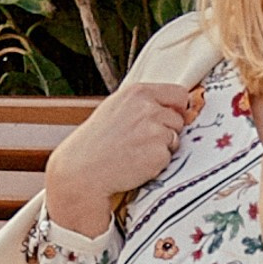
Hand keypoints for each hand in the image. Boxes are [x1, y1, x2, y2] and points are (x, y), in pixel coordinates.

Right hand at [42, 77, 203, 235]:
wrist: (82, 170)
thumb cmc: (96, 142)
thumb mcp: (116, 108)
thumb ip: (143, 103)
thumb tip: (172, 106)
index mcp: (138, 93)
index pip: (179, 94)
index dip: (177, 108)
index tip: (170, 117)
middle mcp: (148, 108)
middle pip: (179, 118)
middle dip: (167, 130)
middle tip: (140, 140)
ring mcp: (154, 131)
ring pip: (175, 139)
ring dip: (162, 147)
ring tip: (136, 151)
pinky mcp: (158, 153)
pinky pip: (169, 158)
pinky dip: (156, 163)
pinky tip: (136, 162)